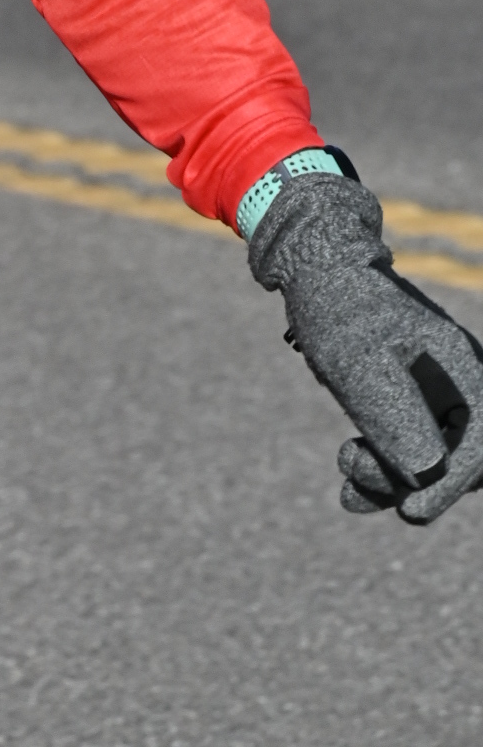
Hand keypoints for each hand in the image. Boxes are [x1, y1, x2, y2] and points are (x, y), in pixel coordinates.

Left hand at [249, 170, 482, 523]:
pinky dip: (384, 469)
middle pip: (456, 458)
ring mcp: (438, 390)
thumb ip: (393, 414)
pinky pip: (411, 447)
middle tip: (352, 465)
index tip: (411, 511)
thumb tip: (429, 472)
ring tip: (345, 461)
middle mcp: (459, 380)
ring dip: (390, 475)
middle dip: (407, 478)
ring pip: (430, 458)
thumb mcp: (355, 360)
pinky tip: (350, 486)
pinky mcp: (414, 398)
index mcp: (460, 367)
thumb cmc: (336, 305)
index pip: (476, 445)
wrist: (313, 266)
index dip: (449, 484)